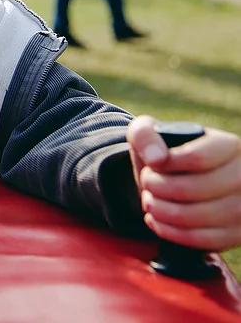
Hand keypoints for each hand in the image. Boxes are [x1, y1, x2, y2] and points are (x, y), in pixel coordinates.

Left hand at [127, 115, 240, 250]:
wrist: (182, 182)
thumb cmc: (168, 155)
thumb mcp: (152, 134)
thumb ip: (144, 135)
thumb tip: (156, 159)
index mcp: (228, 146)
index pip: (196, 158)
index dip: (165, 165)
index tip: (153, 165)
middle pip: (190, 189)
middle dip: (156, 188)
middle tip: (147, 184)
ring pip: (192, 216)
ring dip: (159, 210)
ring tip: (150, 201)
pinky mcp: (237, 234)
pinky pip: (199, 240)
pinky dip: (169, 231)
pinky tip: (157, 219)